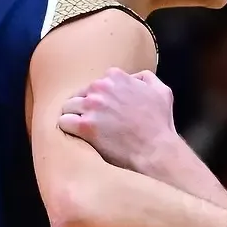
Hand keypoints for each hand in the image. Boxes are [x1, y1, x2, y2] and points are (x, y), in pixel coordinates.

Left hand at [58, 69, 182, 174]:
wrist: (156, 150)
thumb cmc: (160, 123)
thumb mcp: (162, 91)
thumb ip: (145, 78)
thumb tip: (133, 77)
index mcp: (116, 77)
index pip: (96, 83)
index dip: (100, 98)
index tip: (106, 109)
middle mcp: (101, 88)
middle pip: (80, 94)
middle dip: (86, 107)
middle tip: (96, 121)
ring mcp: (92, 107)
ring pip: (68, 106)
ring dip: (75, 116)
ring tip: (84, 129)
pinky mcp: (85, 126)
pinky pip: (64, 122)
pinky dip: (69, 128)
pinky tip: (78, 134)